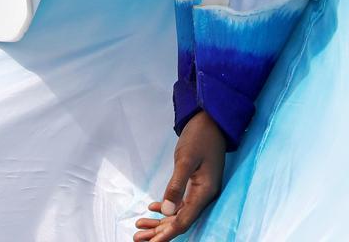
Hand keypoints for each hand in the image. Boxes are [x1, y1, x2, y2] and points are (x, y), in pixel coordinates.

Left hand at [134, 112, 225, 240]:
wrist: (211, 119)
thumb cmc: (200, 136)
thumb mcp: (185, 159)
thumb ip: (176, 185)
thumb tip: (165, 212)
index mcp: (205, 192)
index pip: (184, 221)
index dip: (167, 234)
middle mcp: (204, 195)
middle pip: (180, 221)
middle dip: (159, 232)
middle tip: (137, 238)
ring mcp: (201, 189)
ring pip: (178, 213)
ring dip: (159, 222)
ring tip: (140, 228)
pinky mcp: (196, 182)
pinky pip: (180, 202)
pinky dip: (165, 208)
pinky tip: (151, 208)